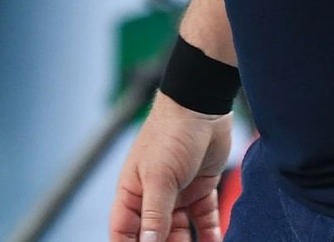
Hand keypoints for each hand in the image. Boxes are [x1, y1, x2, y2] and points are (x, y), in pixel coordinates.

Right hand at [109, 90, 232, 241]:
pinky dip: (209, 234)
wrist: (202, 103)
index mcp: (132, 193)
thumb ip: (154, 215)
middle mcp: (153, 197)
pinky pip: (203, 219)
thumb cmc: (171, 133)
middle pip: (154, 237)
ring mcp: (177, 194)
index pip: (124, 234)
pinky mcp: (200, 188)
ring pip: (179, 233)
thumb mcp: (159, 178)